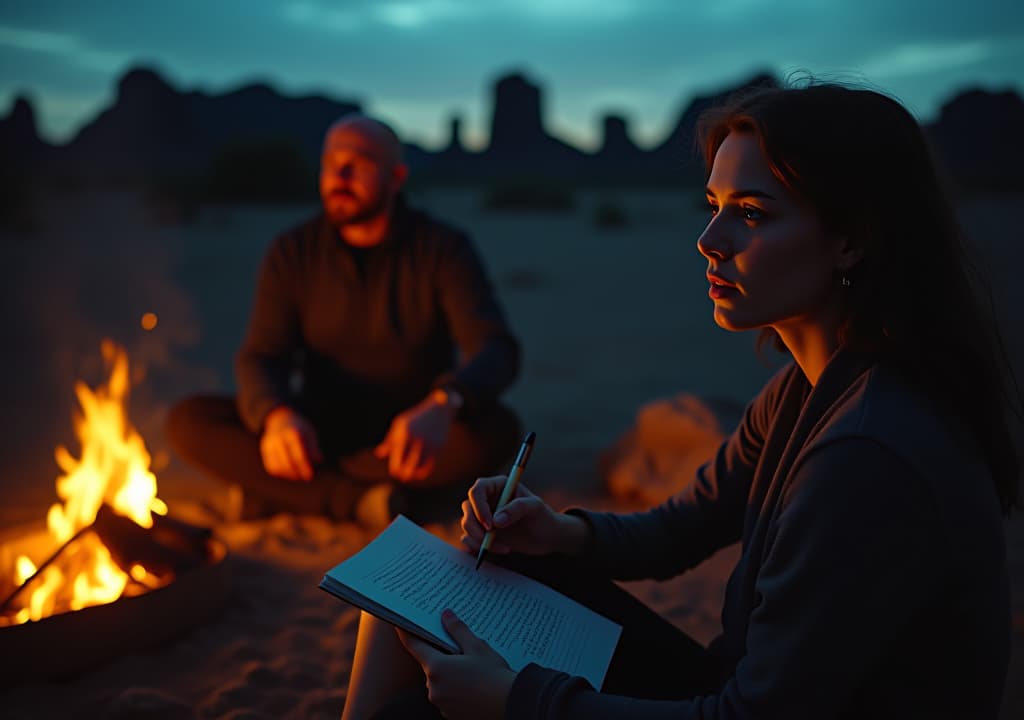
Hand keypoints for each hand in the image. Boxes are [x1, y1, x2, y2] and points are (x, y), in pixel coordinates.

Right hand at [259, 406, 322, 480]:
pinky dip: (280, 472)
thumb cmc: (299, 428)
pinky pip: (271, 467)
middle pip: (286, 462)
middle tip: (306, 477)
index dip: (304, 466)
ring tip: (298, 475)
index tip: (310, 475)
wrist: (280, 418)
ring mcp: (269, 444)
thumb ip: (313, 447)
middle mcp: (278, 438)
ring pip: (277, 467)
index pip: (297, 454)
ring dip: (288, 475)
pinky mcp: (264, 450)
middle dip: (297, 473)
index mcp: (292, 432)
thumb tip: (318, 460)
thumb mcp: (309, 433)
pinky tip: (289, 473)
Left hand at [374, 389, 457, 481]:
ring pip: (420, 467)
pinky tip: (418, 472)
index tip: (394, 472)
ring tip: (410, 475)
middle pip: (409, 466)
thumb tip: (379, 455)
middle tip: (401, 476)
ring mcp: (429, 444)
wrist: (439, 410)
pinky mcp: (438, 448)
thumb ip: (390, 440)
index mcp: (404, 434)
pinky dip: (423, 472)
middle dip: (404, 474)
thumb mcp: (400, 424)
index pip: (398, 456)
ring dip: (414, 474)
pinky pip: (430, 466)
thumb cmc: (415, 418)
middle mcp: (417, 440)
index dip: (395, 468)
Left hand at [398, 609, 515, 719]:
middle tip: (459, 652)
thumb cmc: (494, 676)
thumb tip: (446, 615)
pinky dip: (456, 690)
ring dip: (450, 675)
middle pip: (431, 665)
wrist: (510, 703)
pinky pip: (447, 697)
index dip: (406, 633)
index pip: (414, 646)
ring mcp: (440, 703)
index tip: (399, 625)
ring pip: (440, 682)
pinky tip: (473, 686)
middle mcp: (434, 687)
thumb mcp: (477, 647)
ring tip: (473, 672)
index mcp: (437, 667)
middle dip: (441, 657)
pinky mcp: (449, 714)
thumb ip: (457, 630)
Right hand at [461, 476, 587, 556]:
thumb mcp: (535, 508)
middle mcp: (488, 499)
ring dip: (478, 539)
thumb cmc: (543, 517)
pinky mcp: (483, 532)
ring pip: (467, 524)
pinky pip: (469, 538)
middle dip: (475, 526)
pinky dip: (478, 547)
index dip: (479, 507)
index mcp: (498, 486)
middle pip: (467, 508)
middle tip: (490, 540)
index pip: (478, 490)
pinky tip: (500, 550)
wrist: (547, 536)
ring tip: (503, 547)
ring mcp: (484, 516)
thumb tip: (496, 520)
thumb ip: (517, 509)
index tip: (490, 525)